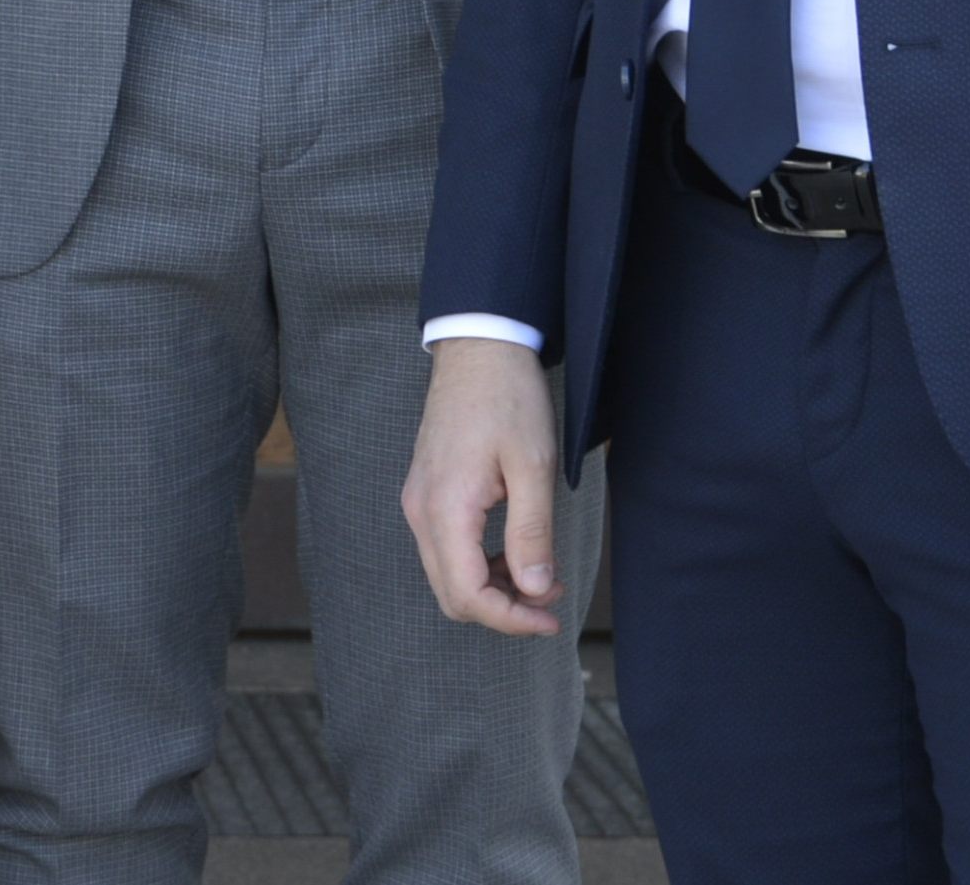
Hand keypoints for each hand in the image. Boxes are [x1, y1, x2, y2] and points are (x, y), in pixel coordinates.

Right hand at [402, 336, 564, 637]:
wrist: (479, 348)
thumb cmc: (508, 398)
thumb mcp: (533, 466)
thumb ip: (532, 533)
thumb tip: (534, 590)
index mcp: (446, 508)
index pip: (468, 594)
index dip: (510, 619)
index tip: (550, 617)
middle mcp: (422, 511)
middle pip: (453, 595)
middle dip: (503, 609)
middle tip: (549, 598)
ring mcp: (419, 501)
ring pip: (448, 576)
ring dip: (494, 588)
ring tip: (540, 573)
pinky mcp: (426, 492)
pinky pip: (447, 549)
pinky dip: (481, 564)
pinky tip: (515, 550)